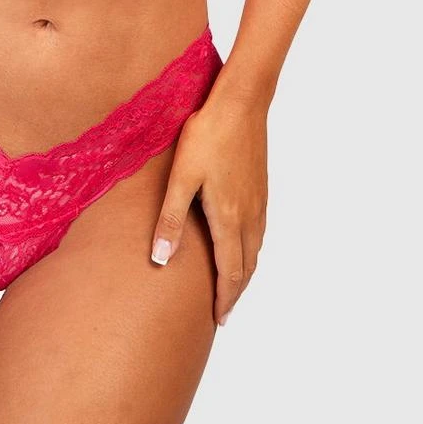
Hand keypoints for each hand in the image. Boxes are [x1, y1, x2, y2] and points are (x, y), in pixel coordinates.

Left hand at [150, 80, 268, 326]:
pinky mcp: (261, 187)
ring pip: (256, 250)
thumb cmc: (207, 135)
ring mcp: (259, 201)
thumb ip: (171, 218)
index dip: (224, 300)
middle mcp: (250, 216)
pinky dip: (252, 251)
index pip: (230, 273)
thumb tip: (160, 259)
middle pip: (247, 267)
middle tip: (225, 314)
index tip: (219, 321)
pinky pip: (260, 231)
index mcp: (229, 219)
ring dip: (245, 273)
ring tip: (233, 287)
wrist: (241, 102)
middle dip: (236, 293)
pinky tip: (243, 245)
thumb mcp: (181, 177)